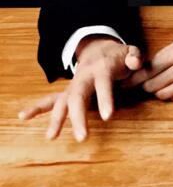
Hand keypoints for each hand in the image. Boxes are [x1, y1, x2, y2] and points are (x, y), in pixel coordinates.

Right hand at [18, 36, 142, 141]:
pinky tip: (23, 116)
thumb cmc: (119, 56)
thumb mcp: (131, 53)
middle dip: (77, 117)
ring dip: (56, 118)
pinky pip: (49, 99)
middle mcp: (84, 77)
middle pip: (78, 96)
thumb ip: (135, 58)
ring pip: (62, 101)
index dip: (105, 99)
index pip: (103, 84)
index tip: (108, 117)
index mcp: (102, 68)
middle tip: (82, 137)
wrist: (100, 48)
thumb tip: (135, 64)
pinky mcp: (67, 92)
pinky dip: (36, 108)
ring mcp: (74, 85)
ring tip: (51, 137)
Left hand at [120, 26, 172, 101]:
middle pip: (153, 85)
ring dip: (158, 90)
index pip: (149, 69)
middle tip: (140, 84)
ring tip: (159, 83)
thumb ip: (166, 54)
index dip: (135, 77)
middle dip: (145, 85)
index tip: (124, 82)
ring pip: (163, 94)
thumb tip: (145, 69)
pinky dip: (171, 94)